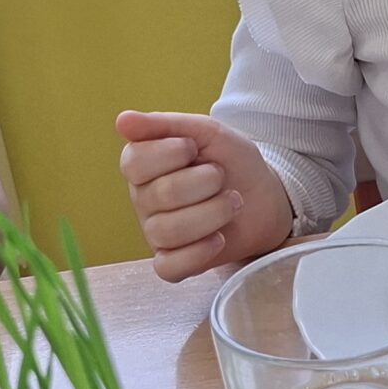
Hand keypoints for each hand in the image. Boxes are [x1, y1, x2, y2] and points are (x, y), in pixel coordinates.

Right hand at [115, 111, 294, 280]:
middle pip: (160, 196)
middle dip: (204, 182)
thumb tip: (122, 120)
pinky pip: (168, 268)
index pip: (134, 163)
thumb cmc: (231, 161)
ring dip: (212, 214)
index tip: (194, 148)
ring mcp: (156, 233)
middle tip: (221, 176)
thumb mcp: (206, 132)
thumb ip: (165, 125)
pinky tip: (218, 238)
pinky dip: (196, 254)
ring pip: (168, 231)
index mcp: (142, 165)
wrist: (265, 195)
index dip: (170, 154)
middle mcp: (143, 200)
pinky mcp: (174, 262)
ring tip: (233, 202)